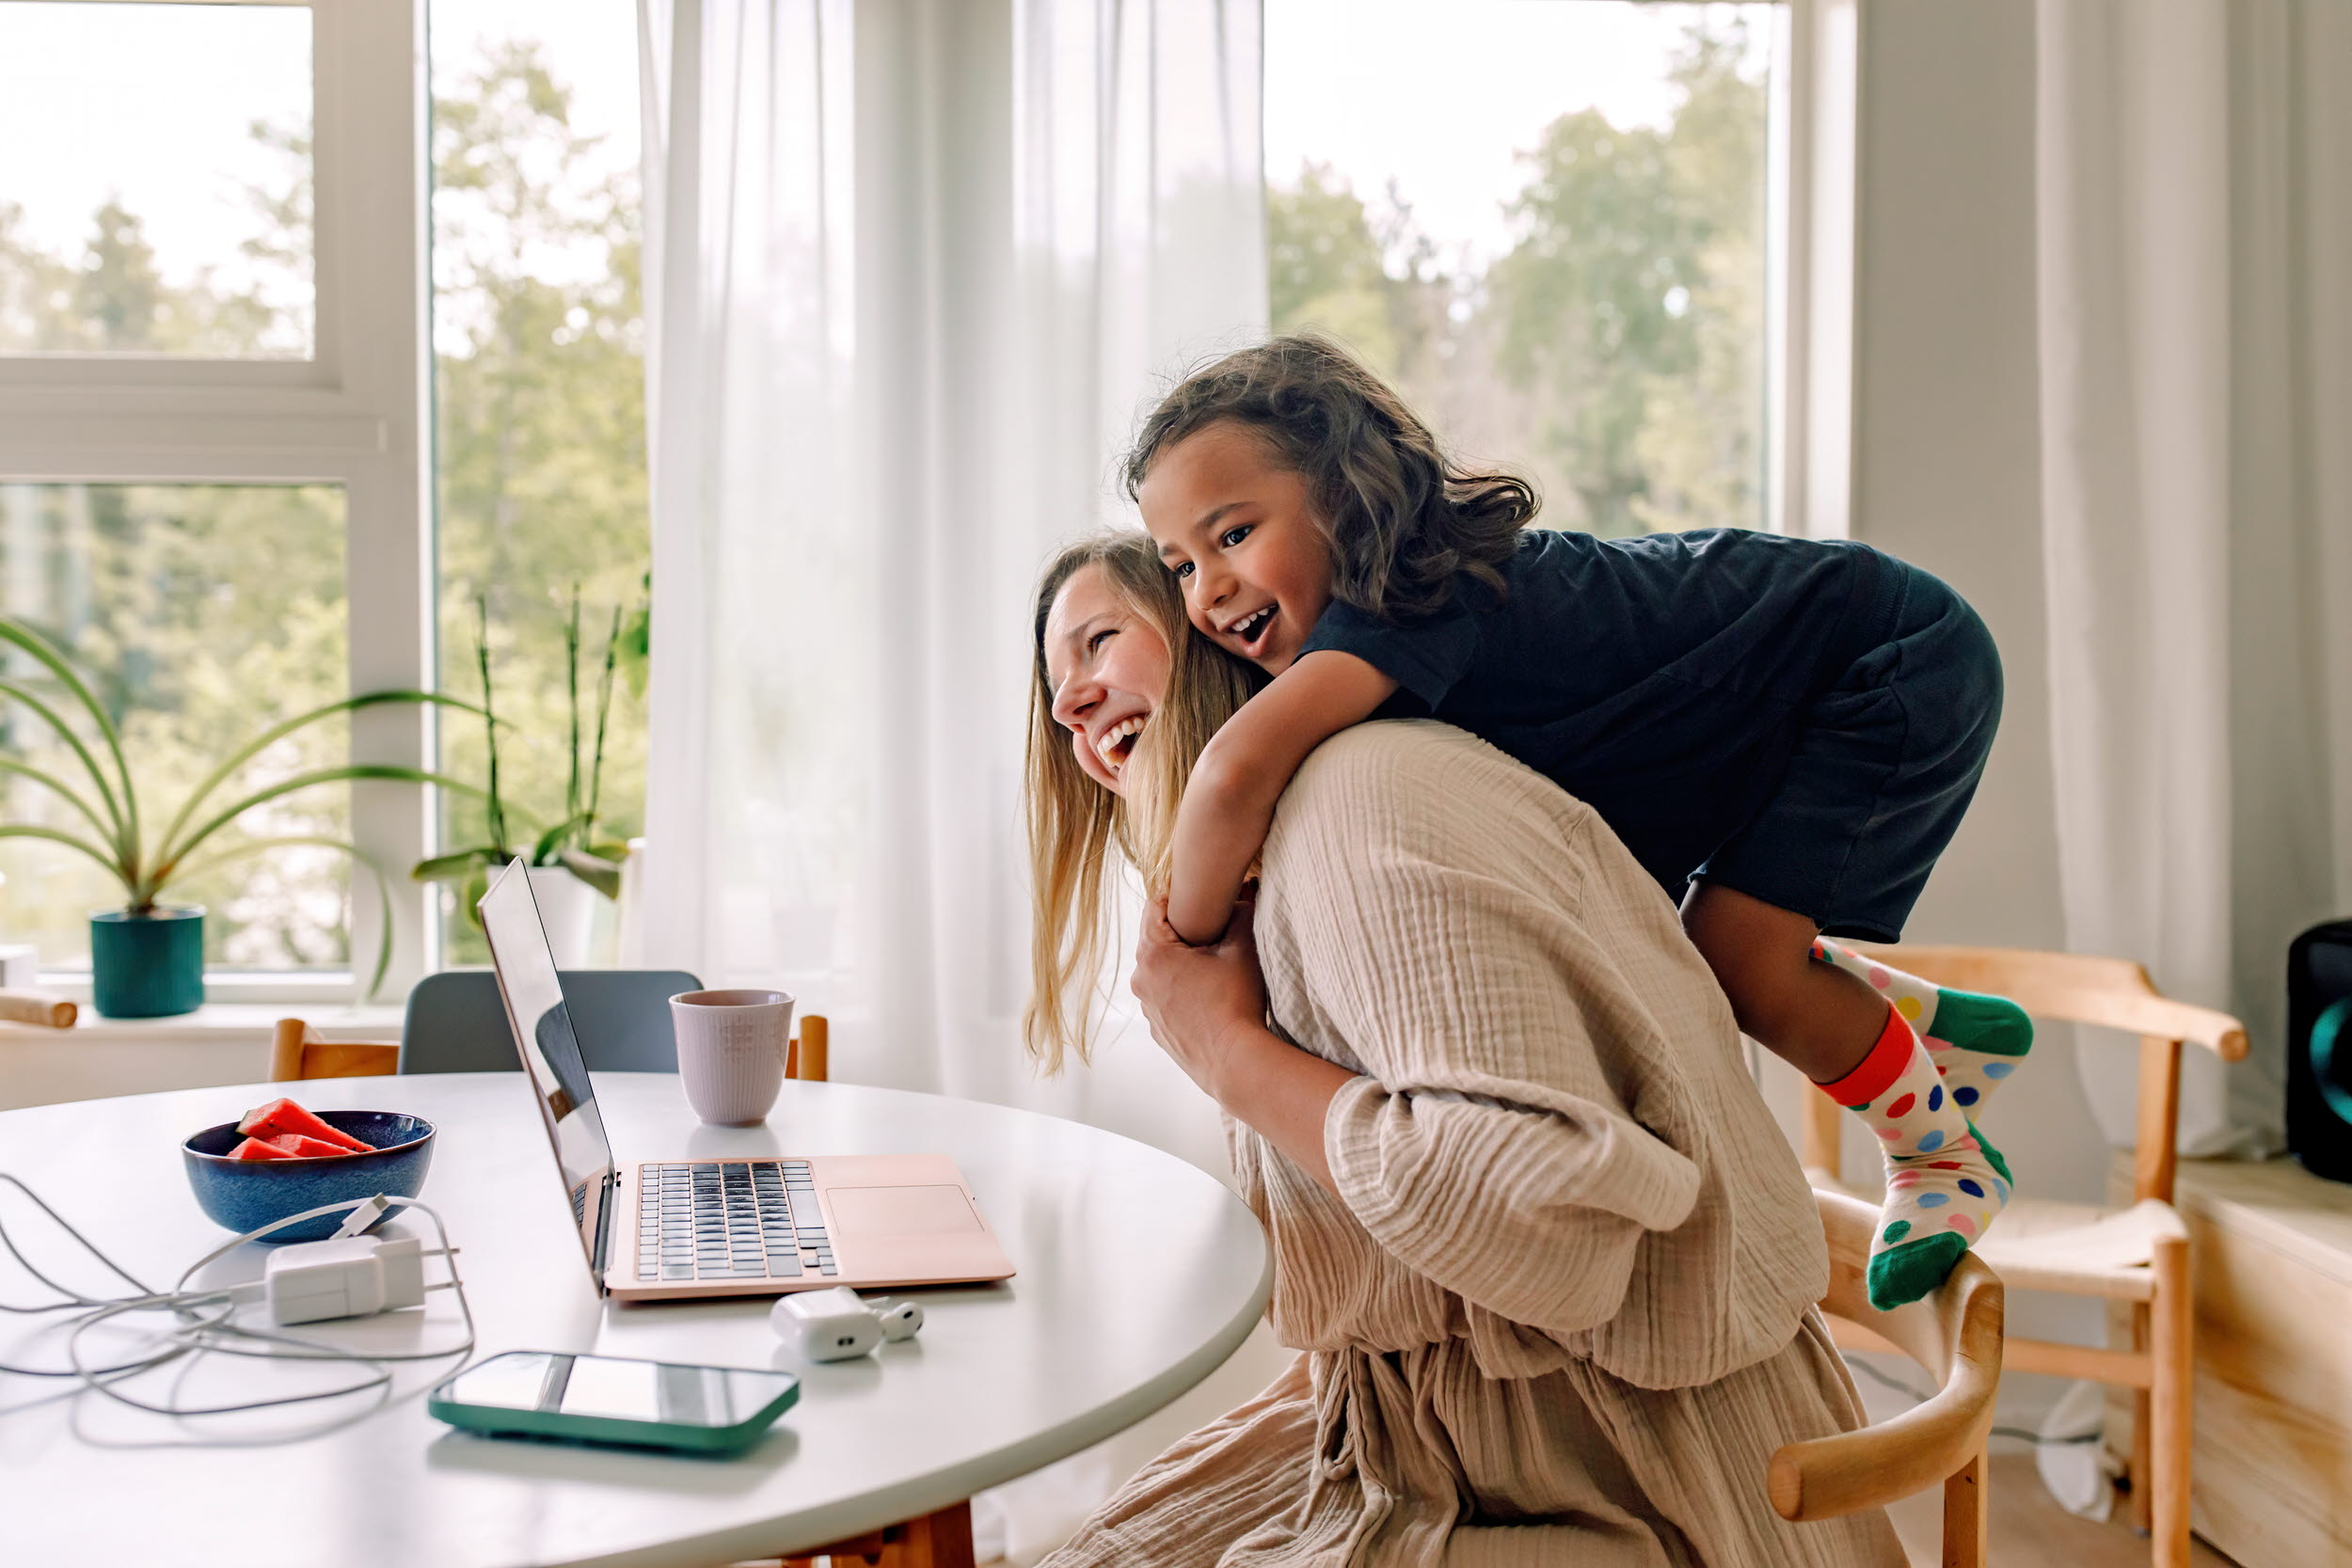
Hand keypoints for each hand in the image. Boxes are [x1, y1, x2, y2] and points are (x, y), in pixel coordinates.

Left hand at [1131, 889, 1267, 1102]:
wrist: (1235, 1062)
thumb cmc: (1236, 1003)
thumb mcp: (1242, 949)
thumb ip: (1241, 911)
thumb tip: (1247, 889)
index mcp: (1152, 953)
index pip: (1154, 905)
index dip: (1180, 899)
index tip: (1205, 904)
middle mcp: (1140, 978)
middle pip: (1155, 938)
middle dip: (1183, 933)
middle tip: (1215, 934)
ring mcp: (1145, 1006)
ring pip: (1159, 969)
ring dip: (1180, 964)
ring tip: (1213, 969)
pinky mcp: (1156, 1028)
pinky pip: (1164, 996)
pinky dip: (1181, 991)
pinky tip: (1208, 998)